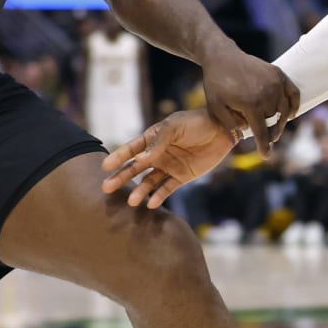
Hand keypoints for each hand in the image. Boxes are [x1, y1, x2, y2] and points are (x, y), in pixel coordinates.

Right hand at [101, 110, 236, 209]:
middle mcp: (158, 154)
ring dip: (139, 191)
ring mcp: (169, 166)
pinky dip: (159, 196)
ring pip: (149, 181)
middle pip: (135, 168)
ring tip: (130, 202)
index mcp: (153, 138)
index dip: (118, 157)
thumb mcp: (174, 127)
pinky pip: (167, 188)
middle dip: (121, 178)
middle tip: (106, 188)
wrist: (222, 129)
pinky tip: (151, 204)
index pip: (131, 149)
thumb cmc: (195, 123)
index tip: (105, 166)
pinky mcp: (182, 177)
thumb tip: (139, 160)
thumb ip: (157, 143)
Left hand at [198, 50, 298, 154]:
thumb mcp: (216, 107)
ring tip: (275, 128)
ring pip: (283, 109)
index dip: (264, 146)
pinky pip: (293, 93)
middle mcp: (266, 93)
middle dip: (270, 131)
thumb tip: (245, 134)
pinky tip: (291, 114)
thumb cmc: (216, 83)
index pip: (262, 131)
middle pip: (274, 121)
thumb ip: (230, 125)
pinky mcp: (278, 74)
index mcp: (250, 104)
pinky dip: (294, 104)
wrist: (222, 56)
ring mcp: (275, 82)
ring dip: (280, 120)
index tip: (266, 156)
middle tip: (268, 139)